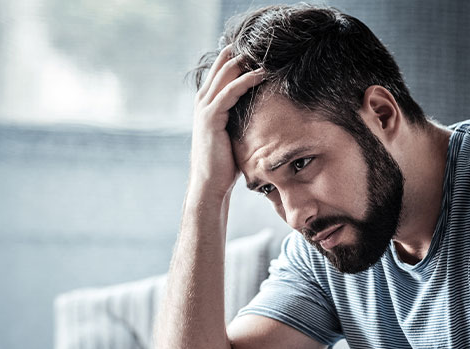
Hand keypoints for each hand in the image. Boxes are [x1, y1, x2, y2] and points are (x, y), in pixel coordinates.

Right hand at [189, 45, 263, 202]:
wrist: (210, 183)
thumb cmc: (225, 163)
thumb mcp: (234, 134)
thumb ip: (241, 118)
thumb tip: (264, 112)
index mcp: (207, 103)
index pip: (222, 71)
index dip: (238, 58)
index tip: (260, 51)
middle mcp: (203, 101)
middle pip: (222, 65)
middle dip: (242, 53)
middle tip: (265, 45)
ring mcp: (205, 108)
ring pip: (226, 74)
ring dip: (246, 62)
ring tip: (266, 53)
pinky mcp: (211, 117)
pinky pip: (230, 91)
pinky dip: (245, 80)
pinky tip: (261, 74)